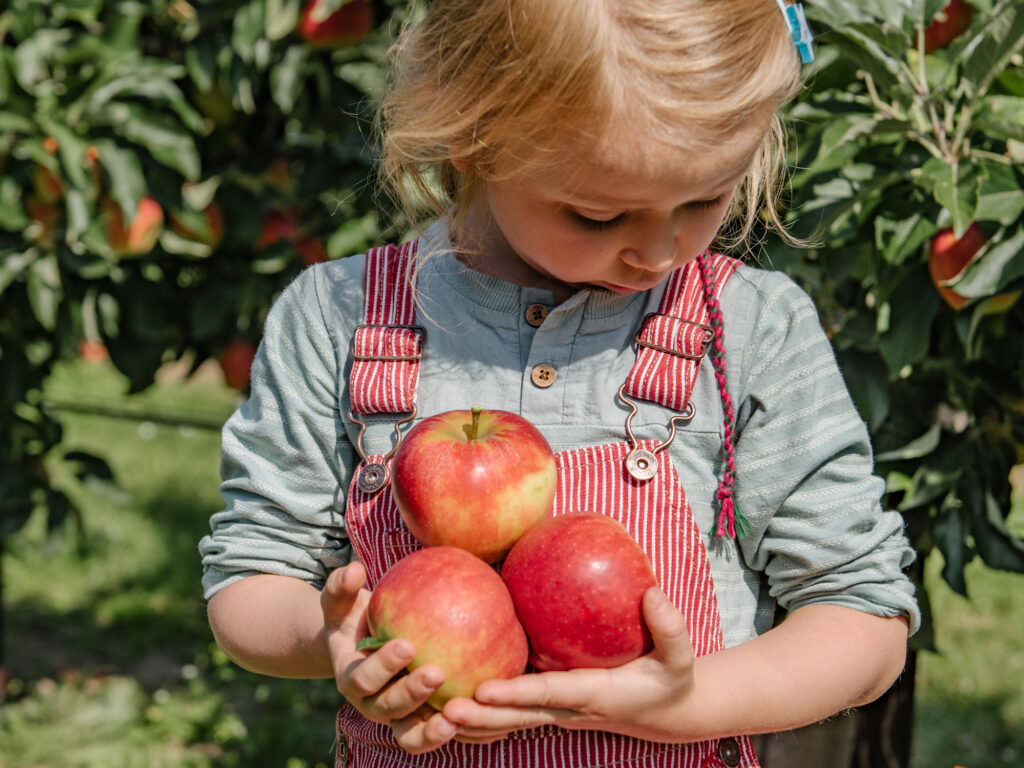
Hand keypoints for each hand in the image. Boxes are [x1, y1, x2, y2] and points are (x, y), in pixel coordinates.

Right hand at [322, 562, 457, 752]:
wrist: (362, 643)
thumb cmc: (354, 616)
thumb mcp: (342, 601)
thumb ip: (342, 586)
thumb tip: (354, 569)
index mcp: (350, 677)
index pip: (362, 678)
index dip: (382, 666)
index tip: (406, 645)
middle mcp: (370, 703)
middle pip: (387, 708)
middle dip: (410, 693)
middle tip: (436, 673)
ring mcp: (394, 716)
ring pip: (409, 734)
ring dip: (429, 731)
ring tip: (454, 718)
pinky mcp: (417, 721)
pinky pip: (431, 733)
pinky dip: (447, 732)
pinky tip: (476, 715)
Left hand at [442, 587, 696, 743]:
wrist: (665, 711)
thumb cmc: (669, 677)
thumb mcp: (680, 657)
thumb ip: (669, 627)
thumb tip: (652, 592)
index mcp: (594, 695)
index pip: (549, 695)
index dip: (517, 694)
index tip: (483, 690)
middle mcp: (567, 708)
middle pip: (516, 717)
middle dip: (479, 717)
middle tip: (441, 710)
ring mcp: (555, 711)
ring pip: (506, 721)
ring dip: (470, 723)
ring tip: (428, 713)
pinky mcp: (548, 705)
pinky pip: (509, 713)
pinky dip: (480, 715)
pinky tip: (443, 702)